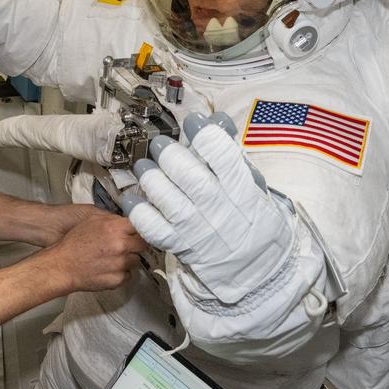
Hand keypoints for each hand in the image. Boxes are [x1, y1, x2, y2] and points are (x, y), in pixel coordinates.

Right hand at [35, 210, 145, 292]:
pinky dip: (121, 273)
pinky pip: (128, 275)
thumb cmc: (74, 243)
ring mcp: (121, 264)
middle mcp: (121, 246)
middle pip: (143, 245)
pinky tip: (108, 269)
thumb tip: (129, 222)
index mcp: (116, 228)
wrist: (62, 266)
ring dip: (128, 259)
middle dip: (136, 245)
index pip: (141, 227)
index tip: (139, 233)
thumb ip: (113, 220)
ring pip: (137, 261)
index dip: (140, 230)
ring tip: (113, 259)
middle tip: (126, 246)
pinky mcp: (118, 279)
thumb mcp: (92, 221)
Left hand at [125, 114, 295, 303]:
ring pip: (171, 203)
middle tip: (160, 144)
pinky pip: (156, 230)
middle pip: (193, 180)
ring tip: (143, 166)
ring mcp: (199, 230)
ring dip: (153, 181)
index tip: (194, 122)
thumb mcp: (254, 186)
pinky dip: (140, 214)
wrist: (256, 267)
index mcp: (242, 191)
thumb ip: (233, 155)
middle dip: (172, 157)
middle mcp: (220, 210)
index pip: (224, 159)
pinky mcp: (182, 246)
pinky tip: (133, 197)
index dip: (206, 137)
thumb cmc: (253, 219)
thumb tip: (218, 121)